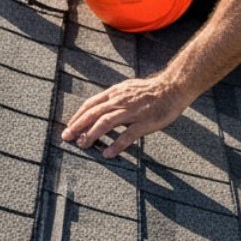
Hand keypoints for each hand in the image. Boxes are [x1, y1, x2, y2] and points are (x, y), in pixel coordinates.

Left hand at [60, 75, 195, 158]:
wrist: (173, 87)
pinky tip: (108, 153)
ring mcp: (132, 111)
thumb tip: (99, 106)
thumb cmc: (150, 90)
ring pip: (106, 122)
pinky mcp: (145, 122)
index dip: (78, 116)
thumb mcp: (127, 88)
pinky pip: (128, 135)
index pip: (91, 104)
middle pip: (94, 113)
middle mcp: (120, 101)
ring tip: (83, 145)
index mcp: (115, 93)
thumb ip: (114, 97)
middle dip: (78, 126)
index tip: (69, 127)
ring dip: (92, 134)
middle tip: (67, 138)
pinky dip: (116, 144)